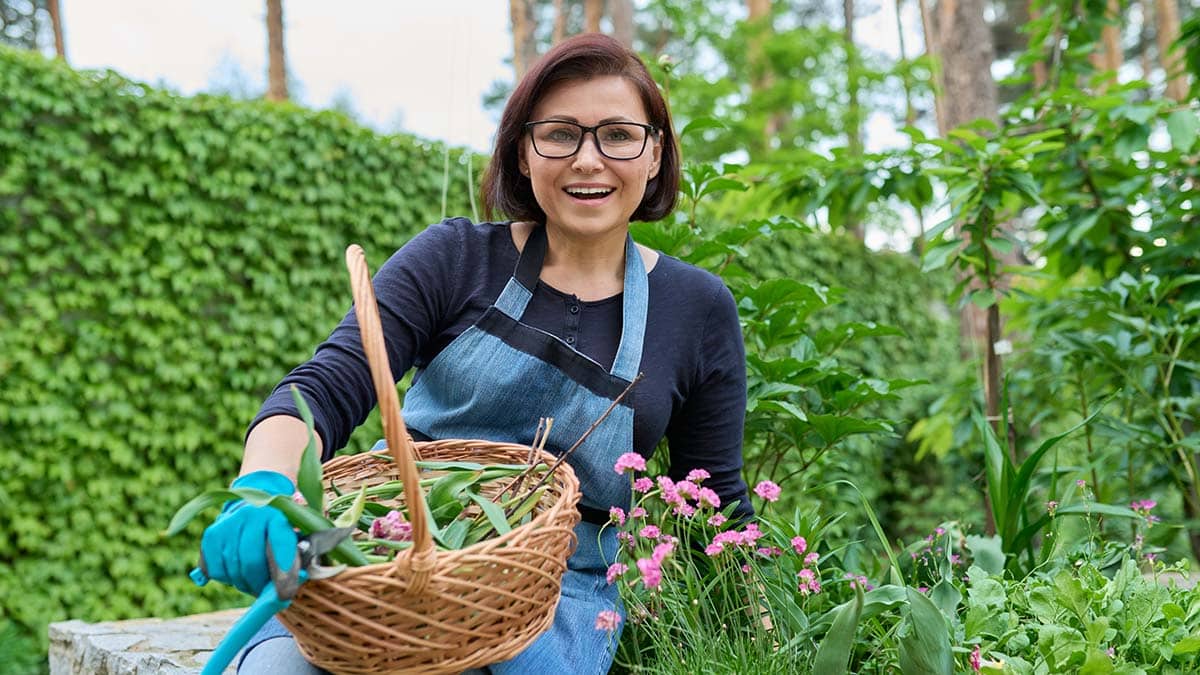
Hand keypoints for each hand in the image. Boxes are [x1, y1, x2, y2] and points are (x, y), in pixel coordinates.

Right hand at [199, 470, 297, 594]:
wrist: (257, 505)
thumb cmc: (280, 531)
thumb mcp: (295, 539)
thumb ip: (295, 561)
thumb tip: (286, 590)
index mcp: (277, 515)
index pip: (280, 547)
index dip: (282, 574)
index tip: (283, 595)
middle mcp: (251, 515)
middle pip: (251, 562)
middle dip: (258, 583)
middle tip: (264, 591)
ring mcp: (228, 523)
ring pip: (232, 569)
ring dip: (244, 583)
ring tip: (253, 581)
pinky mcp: (211, 535)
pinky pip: (216, 570)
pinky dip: (227, 578)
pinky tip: (237, 571)